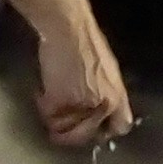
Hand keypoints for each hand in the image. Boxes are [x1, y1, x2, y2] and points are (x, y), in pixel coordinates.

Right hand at [32, 13, 133, 148]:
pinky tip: (43, 90)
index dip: (105, 130)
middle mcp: (103, 105)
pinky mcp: (59, 101)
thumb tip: (99, 108)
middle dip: (71, 132)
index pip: (121, 127)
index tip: (91, 127)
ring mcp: (81, 105)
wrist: (68, 28)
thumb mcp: (108, 69)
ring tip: (51, 99)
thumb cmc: (86, 41)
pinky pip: (48, 116)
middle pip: (86, 135)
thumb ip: (107, 92)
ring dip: (54, 117)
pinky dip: (42, 104)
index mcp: (118, 96)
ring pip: (63, 129)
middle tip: (60, 122)